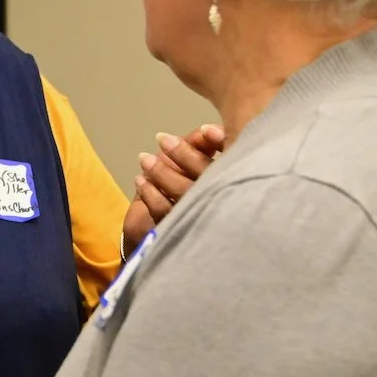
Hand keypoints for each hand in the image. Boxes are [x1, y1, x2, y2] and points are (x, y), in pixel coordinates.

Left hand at [122, 124, 224, 253]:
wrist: (181, 246)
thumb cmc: (199, 197)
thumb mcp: (204, 168)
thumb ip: (206, 149)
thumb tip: (202, 132)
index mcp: (236, 186)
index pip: (232, 162)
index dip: (220, 142)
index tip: (204, 130)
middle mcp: (224, 206)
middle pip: (207, 176)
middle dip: (183, 154)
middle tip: (162, 139)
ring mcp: (202, 222)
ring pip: (183, 194)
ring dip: (160, 173)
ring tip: (145, 159)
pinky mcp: (180, 233)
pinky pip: (164, 212)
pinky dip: (150, 193)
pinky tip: (141, 180)